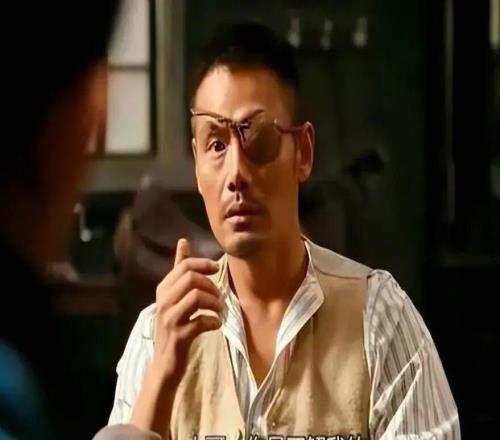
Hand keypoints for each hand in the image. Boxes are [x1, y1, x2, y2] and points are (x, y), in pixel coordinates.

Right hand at [131, 238, 222, 433]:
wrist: (164, 365)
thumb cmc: (173, 327)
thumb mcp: (173, 297)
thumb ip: (179, 270)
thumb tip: (183, 241)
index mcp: (163, 290)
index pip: (184, 265)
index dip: (204, 264)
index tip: (217, 269)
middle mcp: (163, 302)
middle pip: (191, 278)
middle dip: (211, 284)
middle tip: (218, 297)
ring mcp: (170, 319)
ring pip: (197, 296)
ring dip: (215, 303)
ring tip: (219, 311)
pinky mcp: (179, 336)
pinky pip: (202, 321)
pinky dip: (214, 321)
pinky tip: (216, 325)